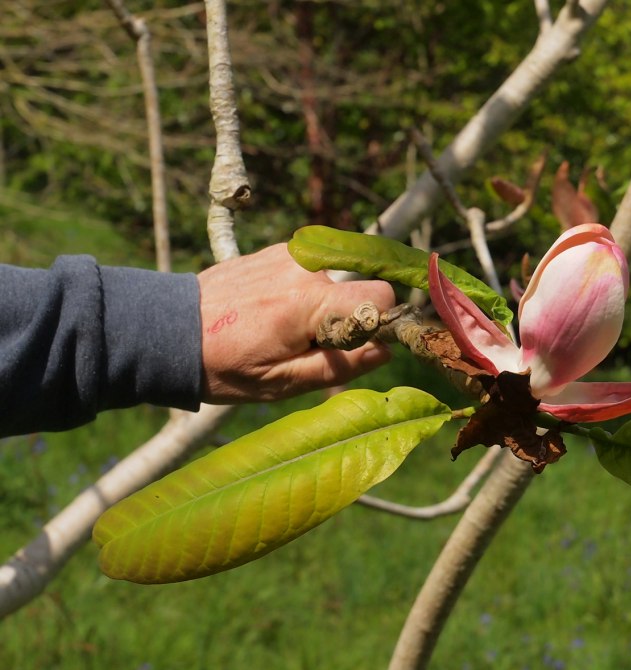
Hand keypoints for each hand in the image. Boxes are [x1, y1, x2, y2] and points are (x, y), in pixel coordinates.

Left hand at [197, 243, 394, 402]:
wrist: (170, 331)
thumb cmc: (225, 365)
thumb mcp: (283, 382)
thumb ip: (340, 366)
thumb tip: (384, 351)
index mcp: (309, 303)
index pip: (380, 295)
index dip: (379, 322)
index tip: (358, 344)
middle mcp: (305, 268)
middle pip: (358, 289)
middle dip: (347, 317)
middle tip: (308, 343)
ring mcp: (289, 254)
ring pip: (334, 282)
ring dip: (321, 305)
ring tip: (281, 328)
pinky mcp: (277, 250)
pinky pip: (311, 271)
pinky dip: (302, 291)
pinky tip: (271, 310)